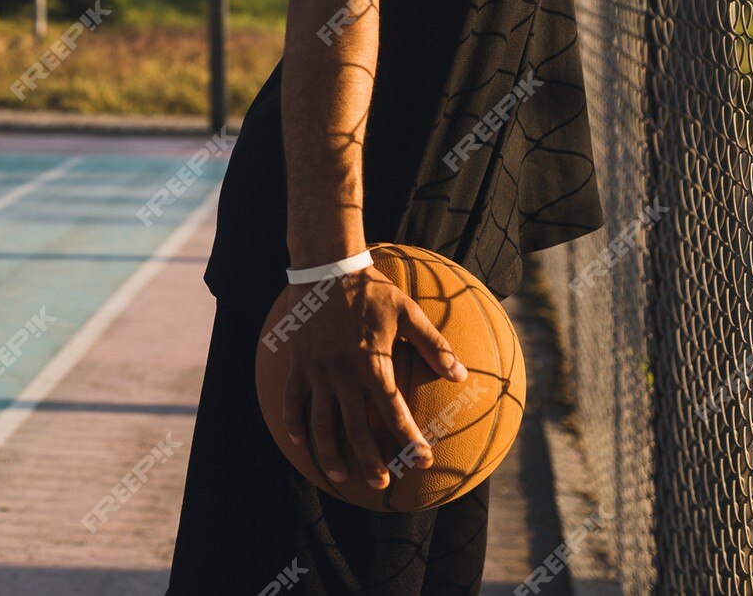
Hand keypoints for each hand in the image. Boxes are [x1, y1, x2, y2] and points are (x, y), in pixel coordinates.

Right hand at [279, 267, 467, 490]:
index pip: (393, 413)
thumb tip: (461, 375)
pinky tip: (298, 443)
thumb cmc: (370, 290)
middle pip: (355, 429)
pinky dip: (293, 422)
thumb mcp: (408, 313)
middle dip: (369, 461)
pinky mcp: (298, 364)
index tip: (424, 460)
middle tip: (381, 484)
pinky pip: (292, 399)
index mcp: (372, 365)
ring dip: (330, 453)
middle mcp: (343, 375)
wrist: (325, 267)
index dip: (410, 440)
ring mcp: (317, 371)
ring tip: (340, 476)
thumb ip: (434, 346)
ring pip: (320, 423)